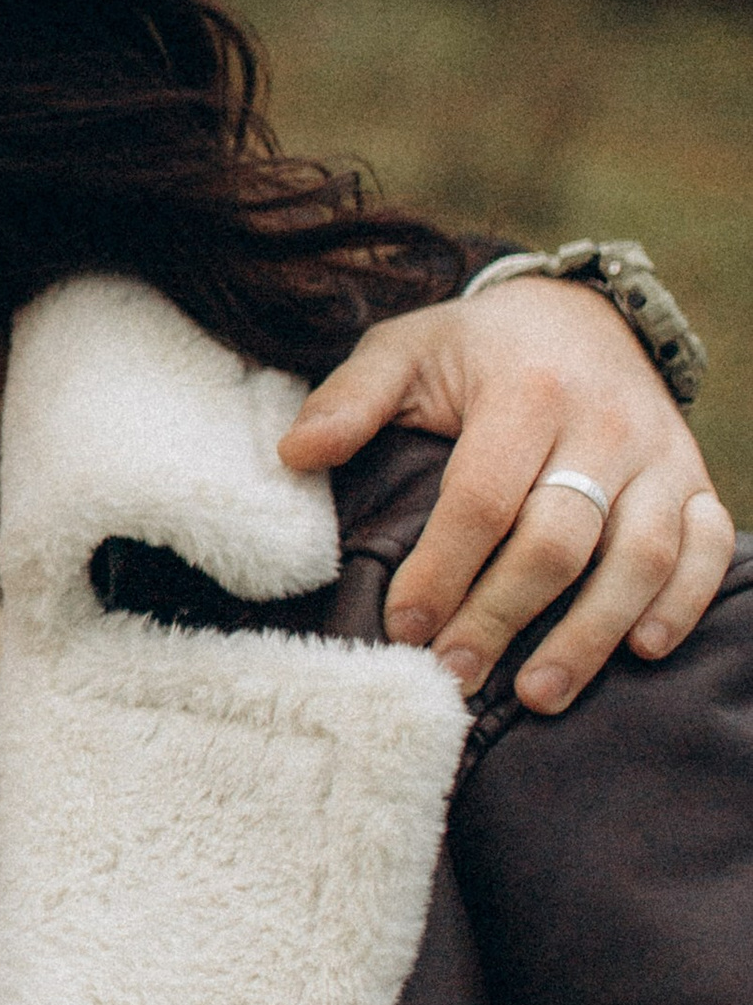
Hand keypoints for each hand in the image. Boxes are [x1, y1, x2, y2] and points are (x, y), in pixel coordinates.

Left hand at [281, 276, 735, 712]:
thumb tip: (296, 454)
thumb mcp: (405, 350)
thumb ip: (350, 398)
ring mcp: (659, 456)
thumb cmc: (478, 349)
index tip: (404, 628)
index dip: (442, 570)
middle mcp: (602, 425)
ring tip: (540, 693)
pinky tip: (643, 649)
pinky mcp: (695, 480)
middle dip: (503, 617)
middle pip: (558, 540)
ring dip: (592, 632)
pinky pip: (709, 547)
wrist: (580, 311)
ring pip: (640, 556)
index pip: (482, 499)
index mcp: (524, 392)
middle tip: (456, 676)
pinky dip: (685, 601)